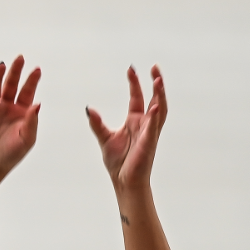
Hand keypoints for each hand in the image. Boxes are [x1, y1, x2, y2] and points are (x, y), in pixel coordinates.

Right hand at [0, 55, 41, 190]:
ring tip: (2, 65)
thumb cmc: (12, 153)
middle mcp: (7, 107)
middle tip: (20, 58)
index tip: (37, 69)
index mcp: (21, 111)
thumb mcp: (27, 139)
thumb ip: (32, 122)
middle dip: (16, 72)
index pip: (27, 91)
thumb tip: (38, 104)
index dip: (32, 80)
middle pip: (11, 85)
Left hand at [87, 65, 167, 191]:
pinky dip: (155, 116)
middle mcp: (145, 125)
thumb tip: (89, 109)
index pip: (137, 97)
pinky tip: (154, 106)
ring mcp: (149, 133)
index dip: (135, 83)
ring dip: (160, 95)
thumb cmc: (118, 164)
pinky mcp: (149, 143)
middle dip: (155, 83)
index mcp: (134, 121)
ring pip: (160, 110)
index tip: (131, 69)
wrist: (124, 182)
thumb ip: (97, 124)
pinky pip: (153, 127)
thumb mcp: (104, 138)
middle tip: (154, 67)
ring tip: (158, 80)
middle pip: (154, 99)